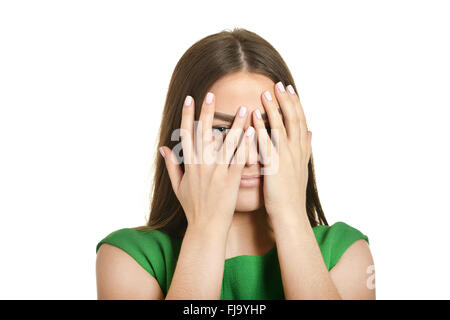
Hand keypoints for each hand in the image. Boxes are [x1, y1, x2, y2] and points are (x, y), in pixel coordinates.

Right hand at [160, 92, 254, 233]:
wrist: (206, 228)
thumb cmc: (193, 208)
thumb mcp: (178, 187)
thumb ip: (171, 166)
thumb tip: (163, 148)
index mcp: (189, 165)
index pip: (187, 135)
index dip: (188, 116)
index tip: (190, 99)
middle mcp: (201, 165)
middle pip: (204, 134)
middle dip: (208, 113)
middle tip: (212, 94)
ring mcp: (216, 172)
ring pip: (226, 143)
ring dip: (234, 124)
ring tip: (242, 108)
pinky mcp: (231, 180)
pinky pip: (239, 159)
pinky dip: (245, 145)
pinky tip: (253, 131)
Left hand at [251, 83, 311, 222]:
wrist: (290, 214)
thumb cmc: (292, 194)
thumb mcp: (302, 168)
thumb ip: (305, 149)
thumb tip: (311, 134)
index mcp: (302, 150)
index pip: (301, 121)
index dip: (295, 104)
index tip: (289, 89)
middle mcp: (297, 150)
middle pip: (294, 119)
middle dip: (286, 100)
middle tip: (279, 84)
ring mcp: (287, 157)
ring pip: (281, 127)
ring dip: (274, 108)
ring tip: (266, 93)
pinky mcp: (275, 165)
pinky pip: (267, 142)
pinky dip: (260, 128)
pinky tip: (253, 116)